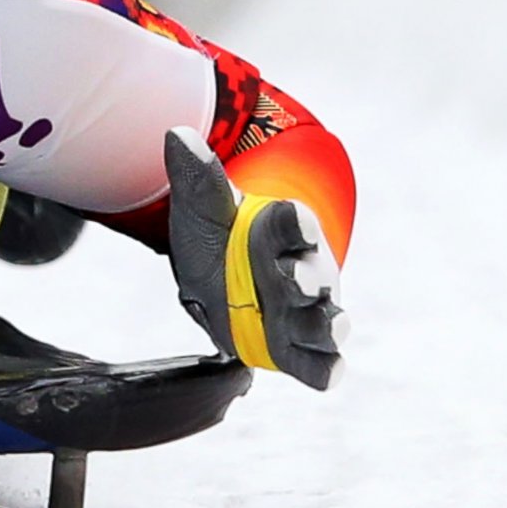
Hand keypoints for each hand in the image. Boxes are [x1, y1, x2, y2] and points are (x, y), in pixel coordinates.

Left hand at [163, 129, 346, 389]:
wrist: (219, 280)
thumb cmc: (222, 239)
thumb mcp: (204, 210)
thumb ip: (199, 179)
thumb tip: (177, 136)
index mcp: (285, 231)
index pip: (297, 223)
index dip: (295, 221)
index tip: (288, 214)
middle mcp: (306, 271)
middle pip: (316, 275)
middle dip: (309, 280)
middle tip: (297, 282)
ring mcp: (307, 312)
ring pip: (329, 321)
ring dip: (328, 324)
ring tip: (327, 328)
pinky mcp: (299, 349)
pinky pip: (321, 363)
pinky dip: (327, 368)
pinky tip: (327, 372)